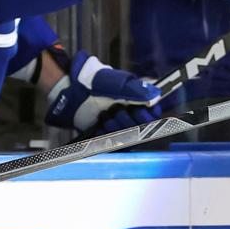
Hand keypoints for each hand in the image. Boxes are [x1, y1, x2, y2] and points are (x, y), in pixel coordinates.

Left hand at [45, 49, 161, 133]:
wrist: (73, 91)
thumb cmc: (96, 83)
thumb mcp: (120, 83)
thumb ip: (140, 91)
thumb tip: (156, 97)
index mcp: (140, 103)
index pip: (154, 118)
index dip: (146, 117)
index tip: (137, 110)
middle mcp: (132, 117)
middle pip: (141, 131)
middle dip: (127, 121)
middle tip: (116, 110)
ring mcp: (119, 128)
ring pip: (127, 139)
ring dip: (116, 128)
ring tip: (105, 115)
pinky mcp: (106, 136)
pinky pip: (113, 145)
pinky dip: (106, 136)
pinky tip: (100, 125)